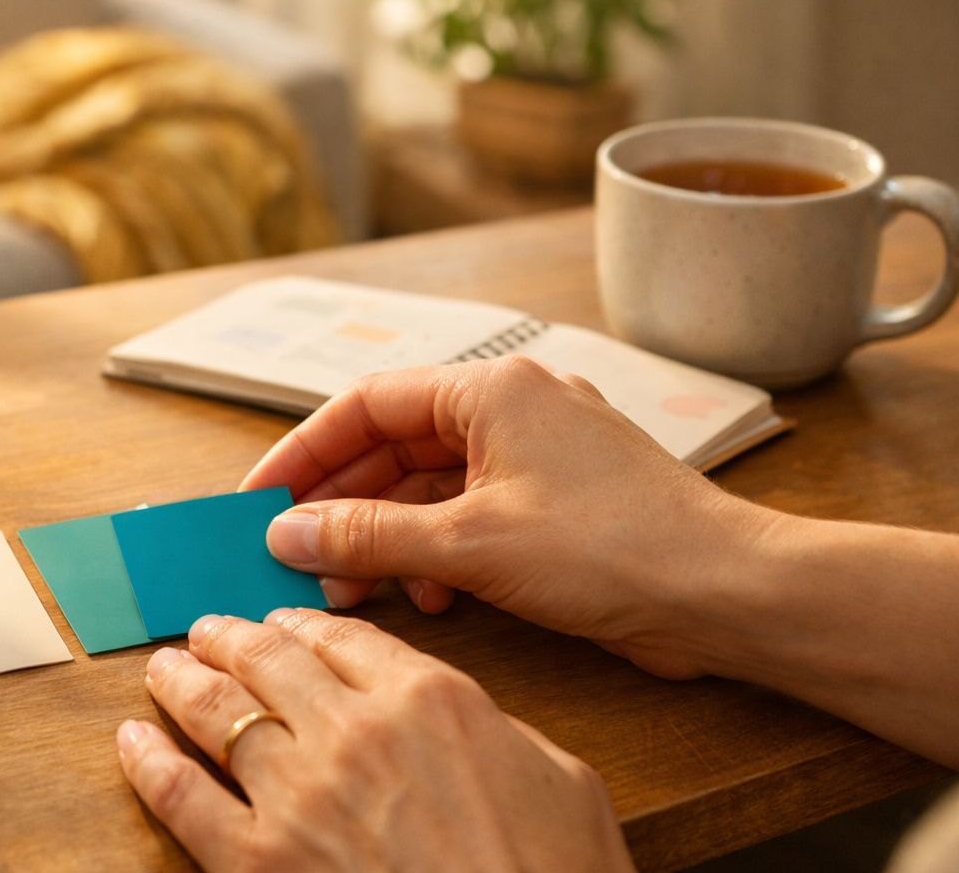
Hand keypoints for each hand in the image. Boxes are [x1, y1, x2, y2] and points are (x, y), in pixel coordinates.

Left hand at [116, 609, 633, 872]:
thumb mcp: (561, 780)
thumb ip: (496, 728)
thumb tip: (457, 716)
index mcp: (429, 699)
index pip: (341, 636)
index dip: (301, 623)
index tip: (281, 623)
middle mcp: (353, 731)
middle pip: (268, 658)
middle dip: (230, 638)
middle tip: (208, 631)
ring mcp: (298, 796)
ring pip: (216, 711)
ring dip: (182, 680)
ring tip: (164, 667)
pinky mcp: (258, 862)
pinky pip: (180, 797)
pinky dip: (147, 762)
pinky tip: (131, 741)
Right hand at [240, 356, 771, 679]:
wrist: (726, 593)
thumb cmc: (611, 547)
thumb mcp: (469, 544)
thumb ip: (368, 535)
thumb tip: (285, 533)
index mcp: (490, 389)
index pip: (365, 404)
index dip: (304, 452)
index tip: (260, 498)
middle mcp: (511, 409)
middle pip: (394, 446)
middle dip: (343, 505)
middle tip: (294, 555)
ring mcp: (537, 456)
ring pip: (430, 487)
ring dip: (387, 537)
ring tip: (351, 589)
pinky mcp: (556, 504)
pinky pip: (470, 517)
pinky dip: (438, 554)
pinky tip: (429, 598)